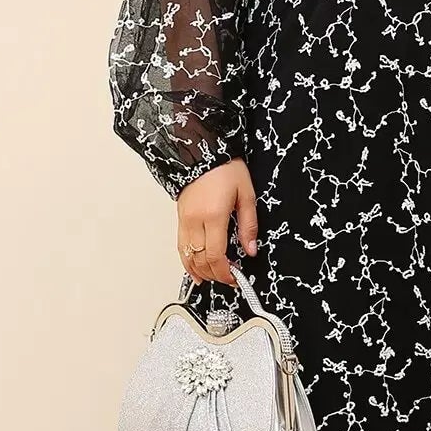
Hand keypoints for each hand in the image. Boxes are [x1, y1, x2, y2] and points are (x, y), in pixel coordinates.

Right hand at [175, 158, 258, 283]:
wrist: (202, 151)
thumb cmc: (225, 168)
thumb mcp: (246, 194)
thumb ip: (249, 225)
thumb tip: (251, 249)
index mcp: (213, 215)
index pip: (215, 256)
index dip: (225, 272)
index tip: (235, 278)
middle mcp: (194, 220)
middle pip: (200, 260)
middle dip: (215, 274)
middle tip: (229, 278)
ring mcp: (184, 220)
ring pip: (187, 256)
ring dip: (200, 271)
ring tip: (213, 278)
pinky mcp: (179, 218)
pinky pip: (180, 246)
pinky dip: (187, 261)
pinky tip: (194, 270)